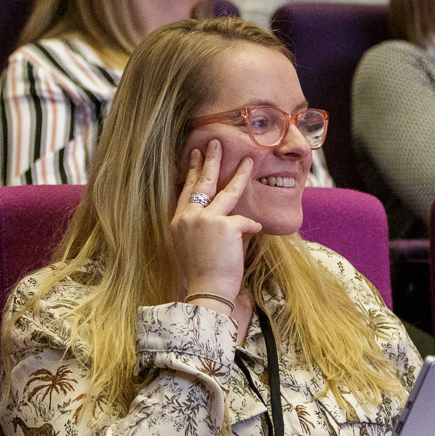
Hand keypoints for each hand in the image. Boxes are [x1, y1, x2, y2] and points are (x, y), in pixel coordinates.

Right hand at [169, 139, 261, 306]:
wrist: (205, 293)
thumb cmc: (200, 276)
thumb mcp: (191, 248)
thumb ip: (201, 228)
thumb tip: (221, 215)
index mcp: (178, 222)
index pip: (186, 191)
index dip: (192, 172)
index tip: (194, 155)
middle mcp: (188, 217)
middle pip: (202, 183)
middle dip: (209, 161)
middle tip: (215, 142)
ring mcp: (205, 220)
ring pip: (227, 192)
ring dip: (239, 174)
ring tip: (249, 160)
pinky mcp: (224, 226)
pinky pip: (245, 221)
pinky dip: (251, 227)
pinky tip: (256, 229)